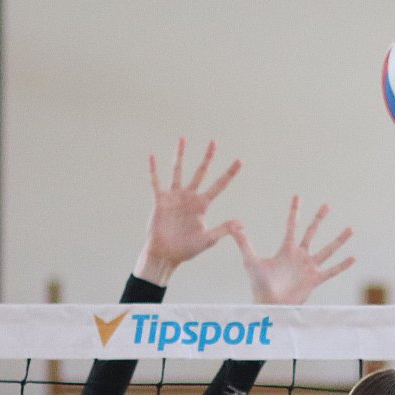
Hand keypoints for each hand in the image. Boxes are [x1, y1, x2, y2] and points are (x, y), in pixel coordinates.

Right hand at [134, 139, 242, 284]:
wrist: (165, 254)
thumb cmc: (186, 249)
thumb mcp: (208, 240)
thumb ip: (223, 229)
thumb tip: (242, 224)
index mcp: (202, 205)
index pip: (219, 185)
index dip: (229, 173)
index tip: (239, 160)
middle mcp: (190, 197)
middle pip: (201, 172)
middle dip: (208, 157)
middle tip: (214, 142)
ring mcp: (175, 197)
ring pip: (178, 171)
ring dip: (180, 156)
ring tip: (183, 139)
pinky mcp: (160, 201)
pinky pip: (156, 182)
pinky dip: (154, 170)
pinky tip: (152, 156)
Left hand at [232, 197, 354, 303]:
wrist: (269, 304)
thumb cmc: (259, 285)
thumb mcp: (250, 261)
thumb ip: (243, 243)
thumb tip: (233, 226)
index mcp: (286, 250)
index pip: (292, 226)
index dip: (294, 211)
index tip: (297, 196)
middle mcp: (299, 256)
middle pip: (312, 233)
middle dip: (319, 219)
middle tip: (327, 204)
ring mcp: (309, 267)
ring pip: (327, 250)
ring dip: (339, 240)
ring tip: (350, 229)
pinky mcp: (314, 280)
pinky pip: (332, 271)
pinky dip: (342, 265)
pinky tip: (354, 258)